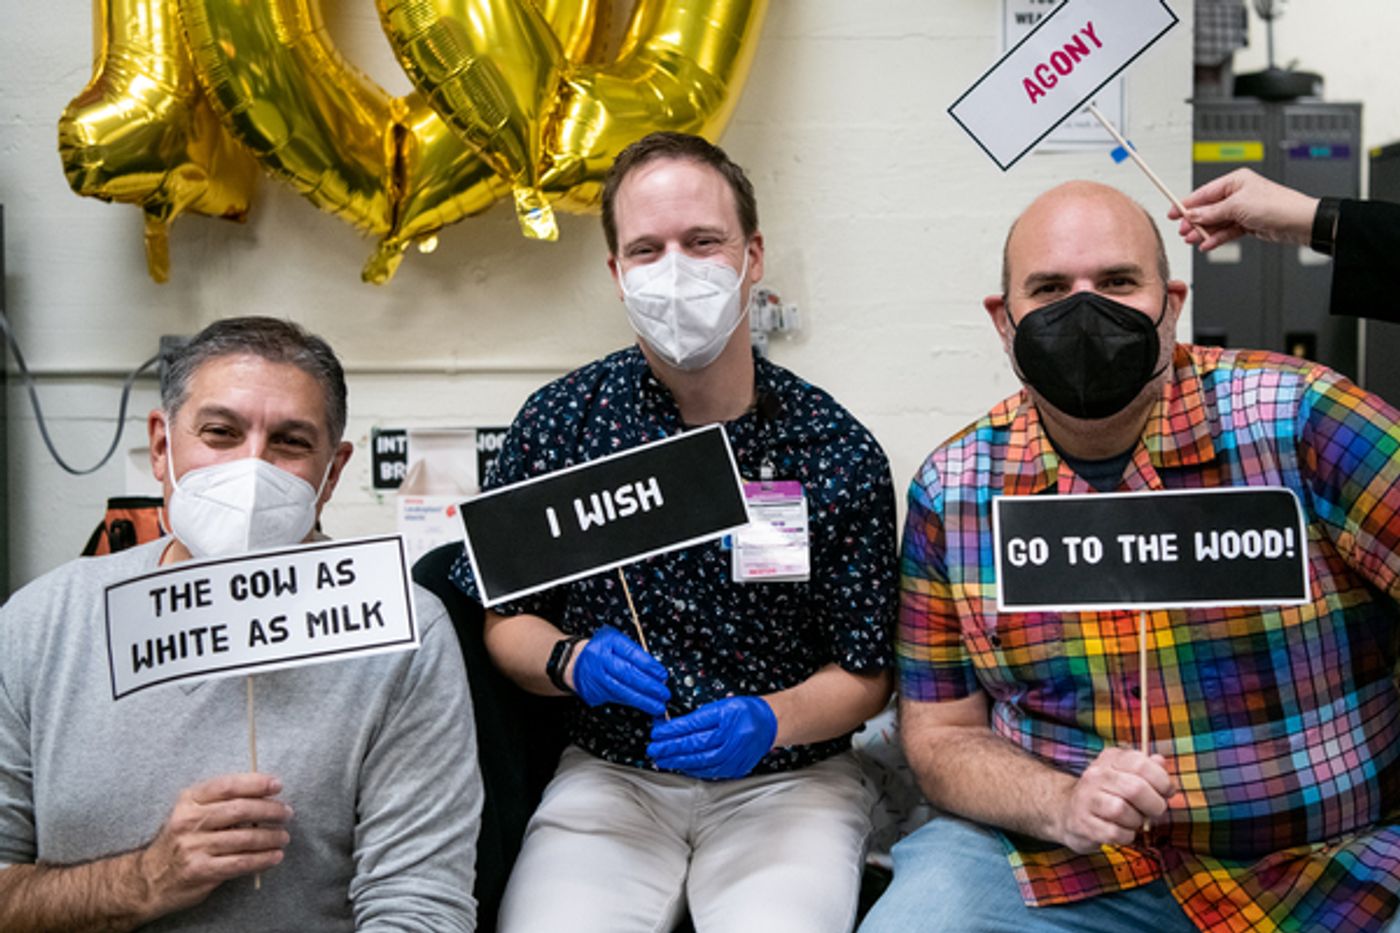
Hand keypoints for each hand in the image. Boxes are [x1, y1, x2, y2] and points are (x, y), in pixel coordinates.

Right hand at [137, 773, 292, 913]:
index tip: (277, 785)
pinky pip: (240, 862)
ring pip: (244, 838)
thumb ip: (220, 801)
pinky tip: (275, 856)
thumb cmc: (182, 839)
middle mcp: (188, 821)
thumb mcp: (191, 812)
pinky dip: (262, 859)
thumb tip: (265, 792)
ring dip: (271, 836)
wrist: (149, 878)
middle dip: (270, 810)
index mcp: (189, 800)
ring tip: (284, 837)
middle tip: (286, 813)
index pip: (227, 785)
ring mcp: (193, 846)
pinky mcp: (200, 870)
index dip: (256, 783)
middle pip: (240, 809)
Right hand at [570, 626, 669, 716]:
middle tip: (664, 693)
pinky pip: (617, 698)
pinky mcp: (595, 692)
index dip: (649, 666)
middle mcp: (601, 659)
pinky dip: (633, 702)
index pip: (632, 653)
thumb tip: (656, 671)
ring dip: (643, 700)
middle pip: (627, 674)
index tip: (662, 674)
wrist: (574, 661)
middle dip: (649, 686)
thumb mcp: (616, 641)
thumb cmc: (601, 649)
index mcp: (609, 641)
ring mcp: (597, 677)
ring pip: (623, 690)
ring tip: (658, 705)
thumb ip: (635, 653)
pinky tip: (644, 705)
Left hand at [647, 696, 776, 779]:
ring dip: (679, 761)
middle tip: (653, 749)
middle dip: (671, 748)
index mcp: (728, 717)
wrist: (771, 724)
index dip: (672, 730)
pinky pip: (710, 771)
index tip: (656, 733)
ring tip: (662, 759)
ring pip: (701, 761)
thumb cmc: (745, 711)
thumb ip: (699, 717)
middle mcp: (732, 737)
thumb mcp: (722, 705)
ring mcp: (735, 755)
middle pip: (695, 745)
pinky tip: (681, 766)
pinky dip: (693, 769)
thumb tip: (673, 727)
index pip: (694, 725)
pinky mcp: (736, 767)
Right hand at [1054, 747, 1174, 853]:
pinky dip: (1126, 836)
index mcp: (1110, 759)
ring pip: (1122, 811)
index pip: (1141, 763)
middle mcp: (1096, 775)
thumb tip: (1161, 761)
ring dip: (1137, 821)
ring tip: (1134, 821)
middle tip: (1154, 811)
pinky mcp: (1082, 822)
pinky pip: (1114, 832)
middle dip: (1154, 805)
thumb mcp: (1126, 774)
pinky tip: (1123, 832)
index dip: (1161, 780)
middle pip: (1135, 788)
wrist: (1067, 811)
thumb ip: (1148, 768)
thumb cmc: (1107, 794)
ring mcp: (1086, 798)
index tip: (1165, 792)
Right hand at [1169, 168, 1319, 251]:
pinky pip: (1226, 232)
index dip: (1187, 204)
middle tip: (1183, 230)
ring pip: (1216, 222)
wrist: (1298, 222)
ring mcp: (1243, 210)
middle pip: (1208, 209)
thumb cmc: (1276, 205)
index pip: (1204, 192)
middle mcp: (1238, 194)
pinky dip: (1216, 238)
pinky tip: (1208, 244)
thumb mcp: (1237, 206)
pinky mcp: (1247, 224)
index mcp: (1235, 181)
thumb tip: (1193, 215)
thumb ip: (1211, 212)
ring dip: (1204, 232)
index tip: (1173, 212)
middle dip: (1195, 221)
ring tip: (1193, 239)